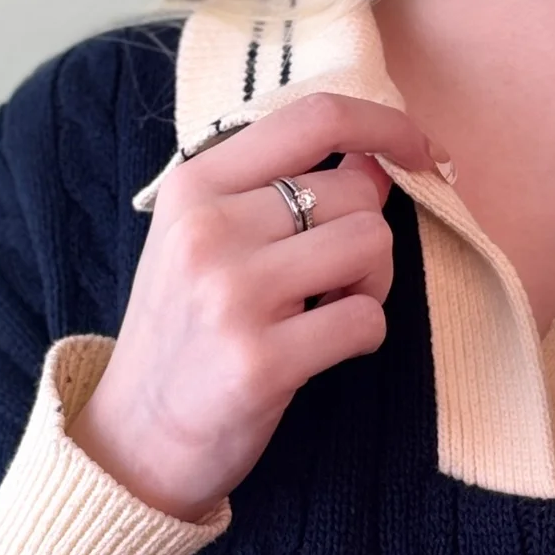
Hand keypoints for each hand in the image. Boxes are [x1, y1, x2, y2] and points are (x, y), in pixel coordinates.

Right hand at [70, 91, 438, 523]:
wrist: (135, 438)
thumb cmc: (185, 328)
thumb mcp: (206, 236)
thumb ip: (278, 187)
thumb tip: (377, 158)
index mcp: (195, 184)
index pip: (314, 117)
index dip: (385, 125)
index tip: (418, 150)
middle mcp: (208, 229)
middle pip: (356, 191)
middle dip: (367, 235)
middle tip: (334, 280)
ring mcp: (231, 295)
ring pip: (370, 245)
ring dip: (370, 284)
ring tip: (324, 311)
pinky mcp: (261, 361)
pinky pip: (366, 320)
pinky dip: (363, 336)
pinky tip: (322, 350)